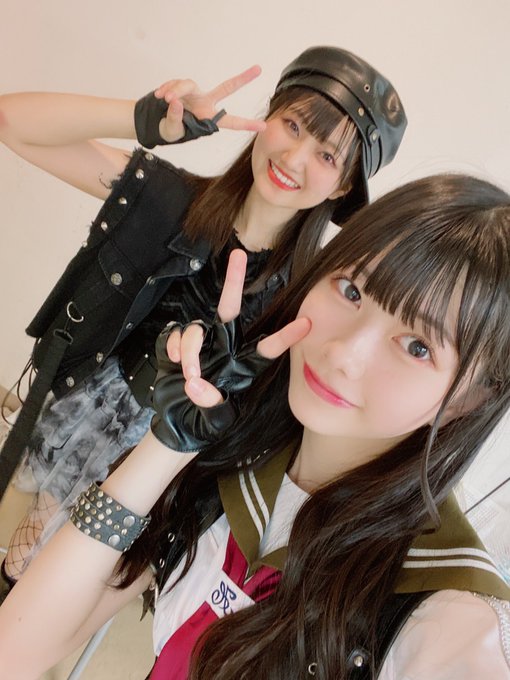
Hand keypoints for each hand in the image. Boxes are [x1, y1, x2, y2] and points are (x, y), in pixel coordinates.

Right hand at [151, 249, 309, 450]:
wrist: (175, 423)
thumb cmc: (205, 423)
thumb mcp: (214, 420)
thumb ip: (210, 403)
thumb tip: (195, 383)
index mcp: (242, 367)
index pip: (266, 348)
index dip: (285, 336)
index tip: (307, 323)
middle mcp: (223, 348)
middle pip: (228, 308)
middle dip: (233, 281)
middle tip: (238, 254)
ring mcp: (199, 345)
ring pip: (195, 330)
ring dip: (189, 352)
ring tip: (188, 377)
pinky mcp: (176, 345)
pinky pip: (175, 336)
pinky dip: (172, 350)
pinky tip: (173, 364)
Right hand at [154, 65, 266, 142]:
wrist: (158, 122)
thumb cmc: (171, 130)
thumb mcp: (172, 130)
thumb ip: (174, 117)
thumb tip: (175, 101)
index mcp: (208, 118)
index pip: (229, 121)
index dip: (246, 124)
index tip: (263, 126)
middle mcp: (206, 103)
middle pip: (226, 88)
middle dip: (242, 79)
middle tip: (259, 69)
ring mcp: (195, 93)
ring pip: (188, 84)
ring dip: (175, 90)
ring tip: (164, 99)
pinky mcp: (182, 86)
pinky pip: (175, 83)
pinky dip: (166, 88)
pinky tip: (159, 95)